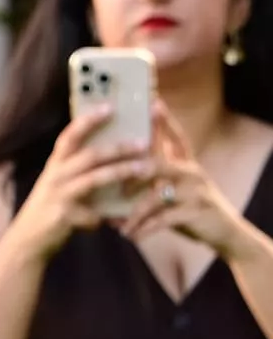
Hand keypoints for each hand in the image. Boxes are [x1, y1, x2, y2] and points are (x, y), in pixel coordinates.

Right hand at [5, 105, 159, 263]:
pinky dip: (107, 215)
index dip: (88, 120)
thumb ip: (79, 172)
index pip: (70, 136)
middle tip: (143, 141)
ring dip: (121, 172)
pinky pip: (93, 213)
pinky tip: (118, 220)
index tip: (110, 107)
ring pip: (94, 179)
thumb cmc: (50, 209)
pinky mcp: (64, 215)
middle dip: (118, 147)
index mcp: (55, 166)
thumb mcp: (59, 185)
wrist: (27, 240)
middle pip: (89, 155)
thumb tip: (113, 157)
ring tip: (144, 168)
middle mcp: (54, 176)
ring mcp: (58, 195)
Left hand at [121, 101, 272, 269]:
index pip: (175, 138)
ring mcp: (194, 191)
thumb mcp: (178, 189)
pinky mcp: (195, 212)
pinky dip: (143, 228)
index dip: (164, 121)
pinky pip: (162, 219)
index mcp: (186, 164)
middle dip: (129, 174)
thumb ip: (155, 181)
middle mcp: (191, 173)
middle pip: (156, 164)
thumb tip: (118, 182)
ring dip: (133, 213)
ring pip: (155, 196)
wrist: (225, 232)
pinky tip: (130, 235)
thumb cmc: (192, 208)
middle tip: (112, 187)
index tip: (153, 102)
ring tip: (118, 224)